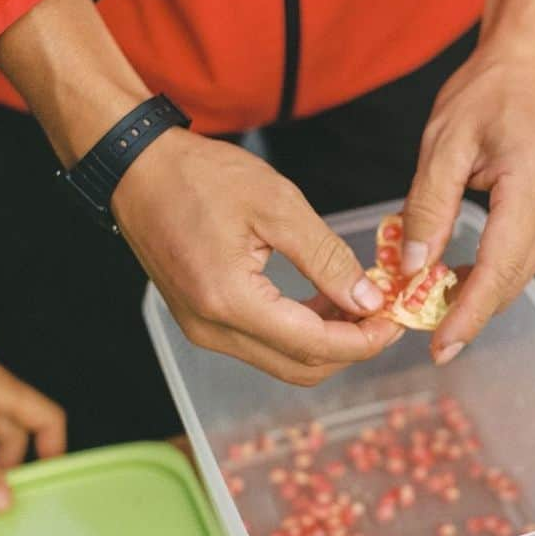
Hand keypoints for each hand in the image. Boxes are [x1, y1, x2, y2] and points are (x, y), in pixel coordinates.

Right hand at [113, 129, 403, 385]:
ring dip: (327, 343)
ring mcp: (204, 330)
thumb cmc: (199, 176)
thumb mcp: (277, 205)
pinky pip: (262, 345)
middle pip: (301, 366)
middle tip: (386, 315)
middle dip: (352, 348)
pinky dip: (300, 333)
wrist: (137, 169)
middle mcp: (213, 328)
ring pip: (283, 361)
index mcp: (230, 300)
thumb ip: (327, 258)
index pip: (314, 346)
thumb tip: (367, 299)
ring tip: (361, 305)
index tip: (397, 321)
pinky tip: (324, 302)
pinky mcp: (203, 322)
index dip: (364, 341)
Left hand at [401, 47, 534, 363]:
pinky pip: (521, 257)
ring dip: (477, 297)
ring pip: (517, 275)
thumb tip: (413, 268)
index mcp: (534, 185)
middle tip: (424, 337)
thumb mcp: (445, 142)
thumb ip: (429, 207)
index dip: (467, 315)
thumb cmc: (490, 90)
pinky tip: (456, 279)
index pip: (499, 269)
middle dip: (468, 314)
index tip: (440, 348)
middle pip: (512, 282)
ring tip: (431, 311)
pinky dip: (490, 275)